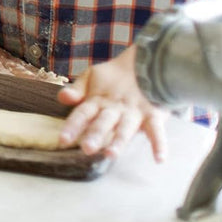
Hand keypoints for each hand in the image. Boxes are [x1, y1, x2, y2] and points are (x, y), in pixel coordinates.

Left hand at [56, 46, 167, 161]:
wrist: (144, 62)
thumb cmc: (113, 76)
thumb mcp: (91, 77)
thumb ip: (77, 90)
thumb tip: (61, 98)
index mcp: (98, 99)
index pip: (83, 113)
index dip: (73, 126)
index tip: (62, 141)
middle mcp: (115, 107)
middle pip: (103, 122)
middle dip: (95, 134)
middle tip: (86, 148)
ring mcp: (134, 112)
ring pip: (126, 128)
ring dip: (119, 140)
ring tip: (111, 154)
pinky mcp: (153, 115)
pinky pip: (157, 130)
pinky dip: (160, 144)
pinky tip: (159, 159)